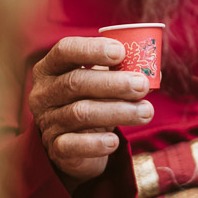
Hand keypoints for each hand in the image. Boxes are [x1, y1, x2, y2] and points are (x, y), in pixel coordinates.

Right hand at [28, 36, 153, 186]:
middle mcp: (43, 93)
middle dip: (113, 83)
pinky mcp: (55, 148)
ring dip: (118, 111)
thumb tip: (154, 72)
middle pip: (75, 82)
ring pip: (80, 113)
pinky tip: (115, 141)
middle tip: (142, 85)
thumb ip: (120, 72)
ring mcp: (47, 121)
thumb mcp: (100, 84)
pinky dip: (96, 143)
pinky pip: (74, 145)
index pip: (65, 50)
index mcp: (50, 68)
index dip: (92, 49)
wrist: (75, 146)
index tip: (121, 52)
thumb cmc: (90, 103)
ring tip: (146, 112)